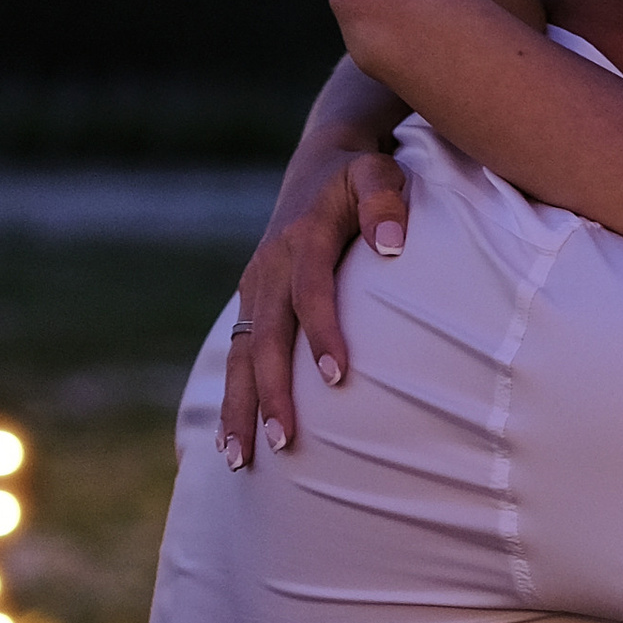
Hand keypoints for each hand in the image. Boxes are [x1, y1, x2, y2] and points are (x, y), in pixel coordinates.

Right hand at [219, 133, 410, 465]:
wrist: (321, 162)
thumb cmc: (361, 177)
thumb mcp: (378, 175)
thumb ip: (386, 202)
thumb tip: (392, 244)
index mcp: (303, 238)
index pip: (310, 291)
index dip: (322, 332)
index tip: (337, 378)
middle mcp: (269, 268)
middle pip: (266, 337)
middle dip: (271, 391)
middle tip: (283, 441)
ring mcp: (254, 288)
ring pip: (242, 355)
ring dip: (240, 407)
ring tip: (240, 460)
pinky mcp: (251, 303)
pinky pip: (238, 355)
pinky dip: (232, 396)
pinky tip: (231, 441)